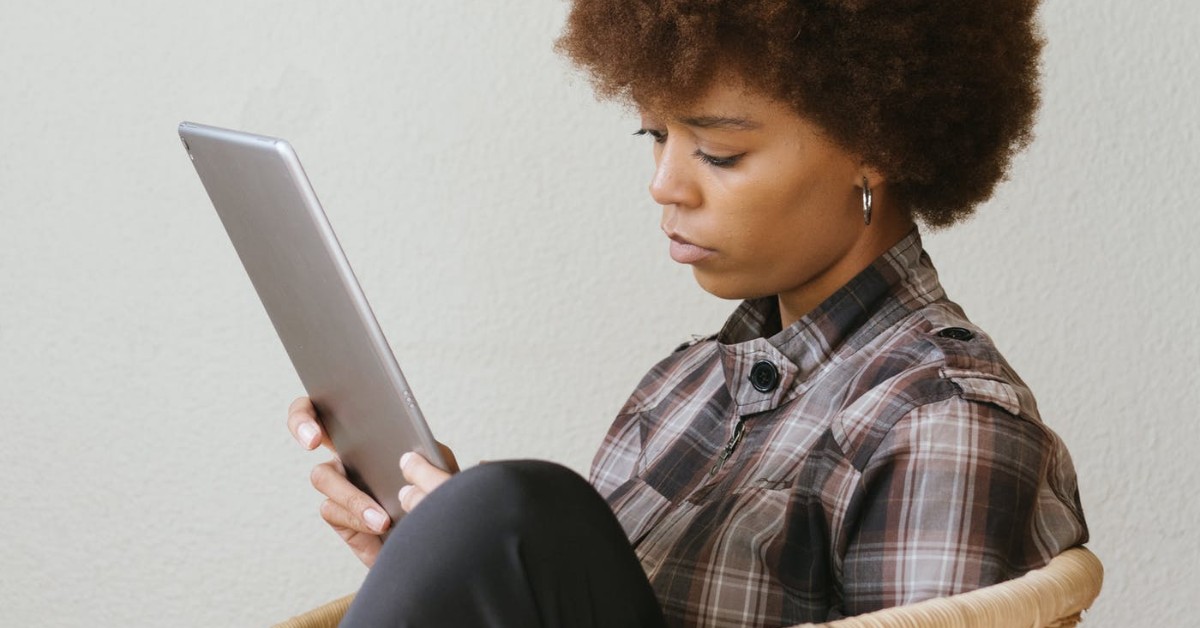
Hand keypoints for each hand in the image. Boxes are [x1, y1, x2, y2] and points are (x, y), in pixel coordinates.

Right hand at [286, 397, 459, 566]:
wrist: (432, 536)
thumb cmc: (434, 495)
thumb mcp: (438, 466)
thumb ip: (428, 454)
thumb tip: (407, 454)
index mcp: (368, 433)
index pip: (331, 404)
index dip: (312, 407)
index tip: (318, 422)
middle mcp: (346, 454)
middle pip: (306, 427)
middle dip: (302, 424)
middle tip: (314, 440)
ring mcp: (338, 485)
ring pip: (323, 477)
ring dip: (351, 495)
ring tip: (382, 517)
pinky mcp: (339, 517)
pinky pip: (334, 510)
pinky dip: (358, 517)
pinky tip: (381, 525)